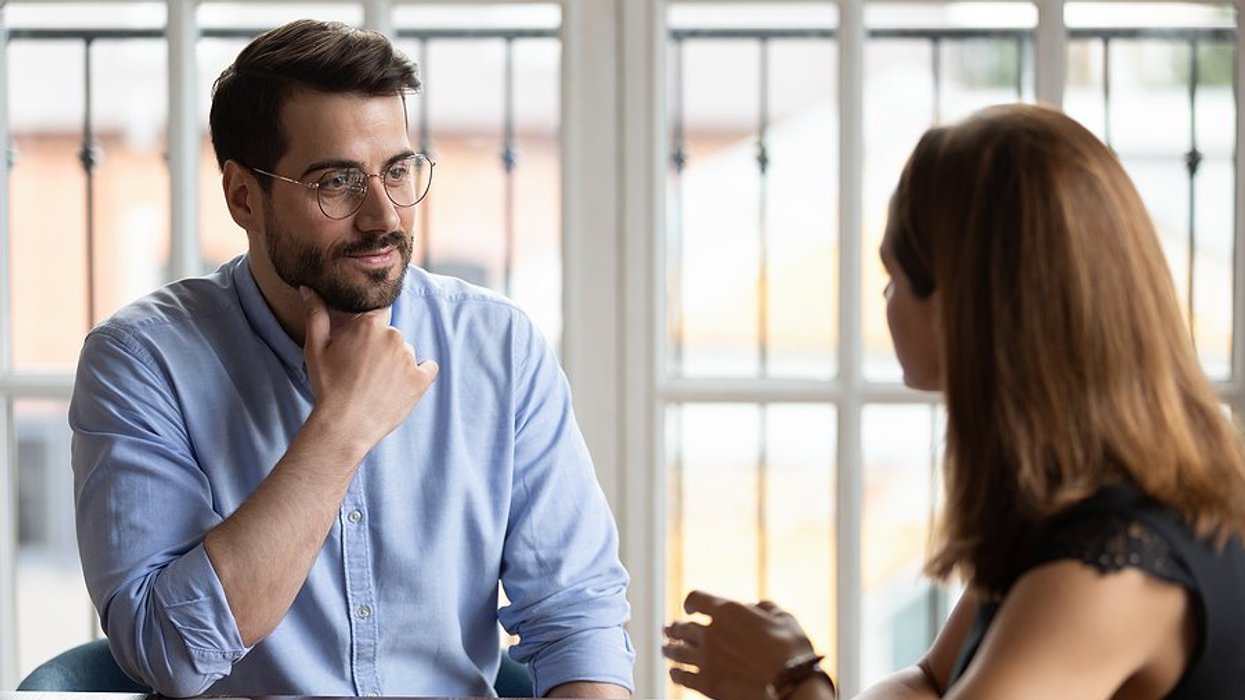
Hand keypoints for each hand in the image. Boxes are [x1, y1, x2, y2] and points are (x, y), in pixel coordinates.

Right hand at [300, 286, 438, 449]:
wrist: (345, 425)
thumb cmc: (328, 386)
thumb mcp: (315, 348)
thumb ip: (315, 314)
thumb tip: (308, 288)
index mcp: (370, 324)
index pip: (378, 314)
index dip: (369, 330)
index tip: (361, 346)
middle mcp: (394, 336)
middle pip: (391, 334)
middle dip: (380, 348)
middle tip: (363, 370)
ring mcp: (410, 358)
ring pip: (406, 353)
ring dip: (396, 363)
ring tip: (377, 384)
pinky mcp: (421, 379)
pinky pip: (428, 369)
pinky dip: (418, 375)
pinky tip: (401, 387)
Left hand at [664, 590, 818, 699]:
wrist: (790, 686)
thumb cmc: (792, 651)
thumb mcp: (785, 618)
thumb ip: (766, 608)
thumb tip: (757, 606)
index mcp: (728, 611)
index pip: (695, 599)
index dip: (691, 602)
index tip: (690, 608)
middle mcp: (711, 633)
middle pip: (682, 627)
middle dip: (675, 627)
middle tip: (669, 629)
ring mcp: (706, 659)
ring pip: (677, 651)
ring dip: (669, 649)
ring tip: (665, 649)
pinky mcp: (707, 684)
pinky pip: (682, 677)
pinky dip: (676, 673)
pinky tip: (674, 673)